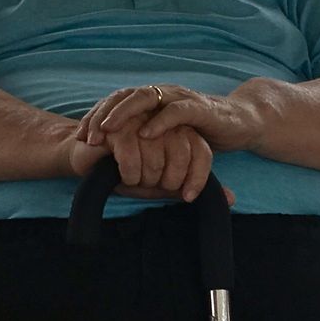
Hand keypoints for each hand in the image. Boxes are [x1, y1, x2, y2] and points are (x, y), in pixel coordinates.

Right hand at [66, 122, 232, 203]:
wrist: (87, 161)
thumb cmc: (127, 172)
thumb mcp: (163, 184)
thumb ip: (192, 187)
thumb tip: (232, 199)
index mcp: (179, 132)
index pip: (202, 154)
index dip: (196, 179)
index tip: (186, 197)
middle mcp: (163, 123)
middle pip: (181, 156)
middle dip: (164, 181)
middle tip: (149, 185)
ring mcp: (140, 121)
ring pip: (157, 157)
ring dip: (143, 178)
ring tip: (132, 179)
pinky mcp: (117, 126)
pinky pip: (132, 154)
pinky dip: (128, 173)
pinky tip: (121, 176)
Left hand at [77, 83, 264, 154]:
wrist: (240, 122)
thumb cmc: (200, 131)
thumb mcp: (167, 137)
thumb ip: (145, 142)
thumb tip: (114, 160)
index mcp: (151, 100)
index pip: (116, 103)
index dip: (95, 117)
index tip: (78, 138)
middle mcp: (161, 94)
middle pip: (123, 97)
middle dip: (102, 116)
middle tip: (87, 136)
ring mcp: (180, 98)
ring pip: (145, 99)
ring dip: (123, 114)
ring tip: (107, 131)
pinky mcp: (199, 108)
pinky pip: (176, 111)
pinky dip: (160, 122)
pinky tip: (145, 133)